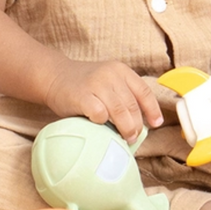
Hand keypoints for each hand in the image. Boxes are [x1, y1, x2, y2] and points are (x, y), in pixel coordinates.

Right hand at [44, 59, 163, 143]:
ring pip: (120, 112)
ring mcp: (96, 84)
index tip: (155, 124)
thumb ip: (122, 96)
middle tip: (134, 137)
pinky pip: (100, 114)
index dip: (152, 110)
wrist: (54, 76)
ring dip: (125, 129)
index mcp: (121, 71)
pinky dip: (103, 124)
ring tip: (125, 138)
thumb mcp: (108, 82)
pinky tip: (100, 126)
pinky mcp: (82, 96)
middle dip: (137, 125)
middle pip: (132, 105)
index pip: (144, 92)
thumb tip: (141, 124)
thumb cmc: (84, 85)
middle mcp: (111, 75)